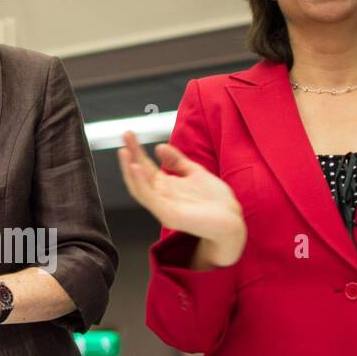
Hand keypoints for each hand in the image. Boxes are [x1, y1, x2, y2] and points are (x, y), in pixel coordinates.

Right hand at [117, 130, 246, 266]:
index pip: (145, 166)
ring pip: (138, 187)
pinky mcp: (168, 215)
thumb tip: (159, 147)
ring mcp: (162, 207)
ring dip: (129, 169)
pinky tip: (137, 168)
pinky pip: (149, 198)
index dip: (137, 150)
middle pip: (138, 175)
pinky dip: (141, 183)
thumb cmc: (217, 202)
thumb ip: (177, 161)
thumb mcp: (195, 172)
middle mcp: (160, 197)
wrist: (232, 220)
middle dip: (130, 156)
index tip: (130, 134)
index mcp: (166, 187)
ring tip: (125, 152)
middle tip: (125, 136)